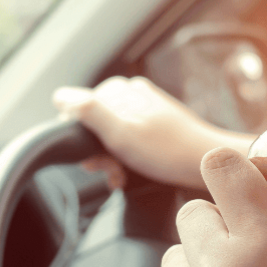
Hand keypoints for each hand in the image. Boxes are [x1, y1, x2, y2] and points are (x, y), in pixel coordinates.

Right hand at [53, 76, 249, 189]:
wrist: (206, 162)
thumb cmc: (165, 150)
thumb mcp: (119, 131)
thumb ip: (88, 110)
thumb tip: (60, 97)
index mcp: (115, 91)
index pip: (73, 110)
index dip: (78, 137)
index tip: (93, 156)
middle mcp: (127, 95)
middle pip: (91, 125)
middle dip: (96, 152)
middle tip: (111, 170)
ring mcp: (141, 109)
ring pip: (108, 136)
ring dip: (109, 160)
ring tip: (121, 176)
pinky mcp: (152, 126)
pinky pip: (126, 142)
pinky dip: (123, 159)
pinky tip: (129, 174)